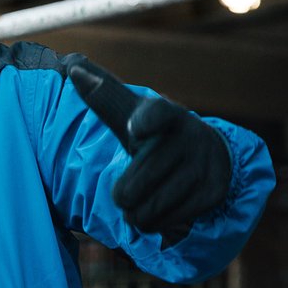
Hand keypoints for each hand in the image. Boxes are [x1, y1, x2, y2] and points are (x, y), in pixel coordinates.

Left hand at [65, 54, 231, 238]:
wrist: (215, 157)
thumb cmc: (158, 134)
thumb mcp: (134, 114)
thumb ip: (105, 96)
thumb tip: (72, 64)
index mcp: (165, 114)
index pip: (157, 113)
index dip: (145, 121)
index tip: (135, 127)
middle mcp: (187, 138)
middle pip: (132, 188)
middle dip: (123, 195)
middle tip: (131, 187)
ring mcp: (202, 167)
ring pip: (146, 211)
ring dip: (136, 212)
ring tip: (146, 197)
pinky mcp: (212, 194)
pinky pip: (163, 223)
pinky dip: (156, 222)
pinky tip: (164, 206)